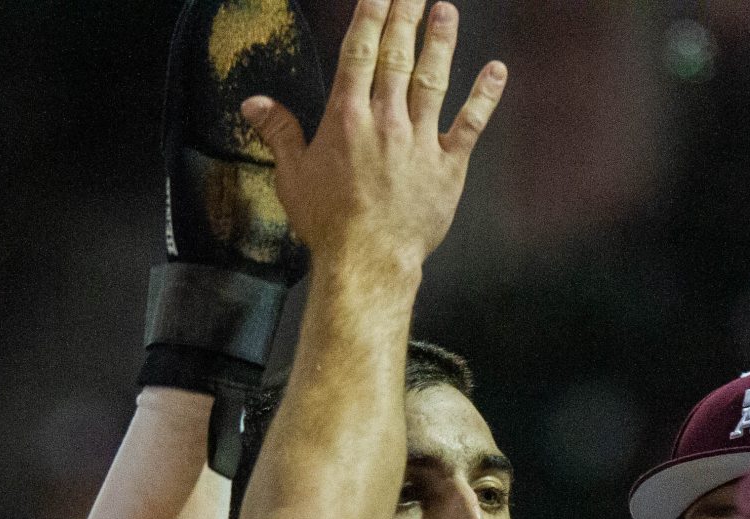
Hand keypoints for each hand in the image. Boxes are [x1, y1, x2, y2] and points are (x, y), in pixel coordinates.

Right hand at [243, 0, 505, 277]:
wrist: (368, 261)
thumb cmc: (329, 223)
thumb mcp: (293, 177)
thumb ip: (279, 133)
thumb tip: (253, 105)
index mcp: (347, 118)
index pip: (358, 52)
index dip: (370, 16)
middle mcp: (386, 120)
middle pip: (397, 55)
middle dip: (405, 15)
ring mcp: (420, 140)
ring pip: (433, 79)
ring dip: (441, 41)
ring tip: (446, 10)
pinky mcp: (447, 166)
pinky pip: (470, 124)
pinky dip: (484, 97)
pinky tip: (496, 71)